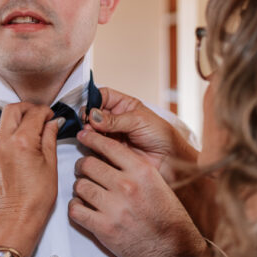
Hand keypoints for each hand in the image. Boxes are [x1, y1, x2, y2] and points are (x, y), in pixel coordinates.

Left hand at [0, 102, 61, 256]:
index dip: (45, 112)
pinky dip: (11, 134)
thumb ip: (50, 138)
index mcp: (22, 142)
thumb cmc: (36, 198)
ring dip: (19, 120)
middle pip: (13, 109)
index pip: (34, 113)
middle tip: (40, 116)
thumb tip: (52, 123)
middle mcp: (3, 142)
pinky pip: (0, 137)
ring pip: (4, 122)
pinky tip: (23, 146)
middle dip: (28, 108)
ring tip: (33, 132)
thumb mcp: (51, 164)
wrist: (16, 218)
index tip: (51, 116)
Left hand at [69, 129, 206, 256]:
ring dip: (79, 188)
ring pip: (79, 186)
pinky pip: (76, 210)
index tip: (84, 136)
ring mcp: (114, 208)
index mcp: (141, 171)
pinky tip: (82, 207)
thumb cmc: (167, 215)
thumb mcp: (156, 182)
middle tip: (83, 170)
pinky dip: (75, 207)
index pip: (108, 145)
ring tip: (85, 191)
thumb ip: (133, 167)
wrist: (174, 249)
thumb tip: (106, 153)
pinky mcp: (104, 229)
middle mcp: (127, 186)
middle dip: (82, 166)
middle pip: (88, 164)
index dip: (91, 138)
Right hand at [84, 87, 198, 182]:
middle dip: (88, 116)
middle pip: (94, 112)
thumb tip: (93, 115)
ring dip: (88, 130)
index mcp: (125, 105)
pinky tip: (91, 142)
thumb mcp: (138, 121)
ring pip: (92, 128)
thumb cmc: (161, 136)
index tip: (88, 106)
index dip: (93, 99)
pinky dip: (91, 143)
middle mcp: (116, 119)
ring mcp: (112, 134)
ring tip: (89, 132)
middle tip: (87, 122)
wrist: (169, 160)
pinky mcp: (109, 150)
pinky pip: (95, 144)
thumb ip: (115, 119)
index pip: (103, 96)